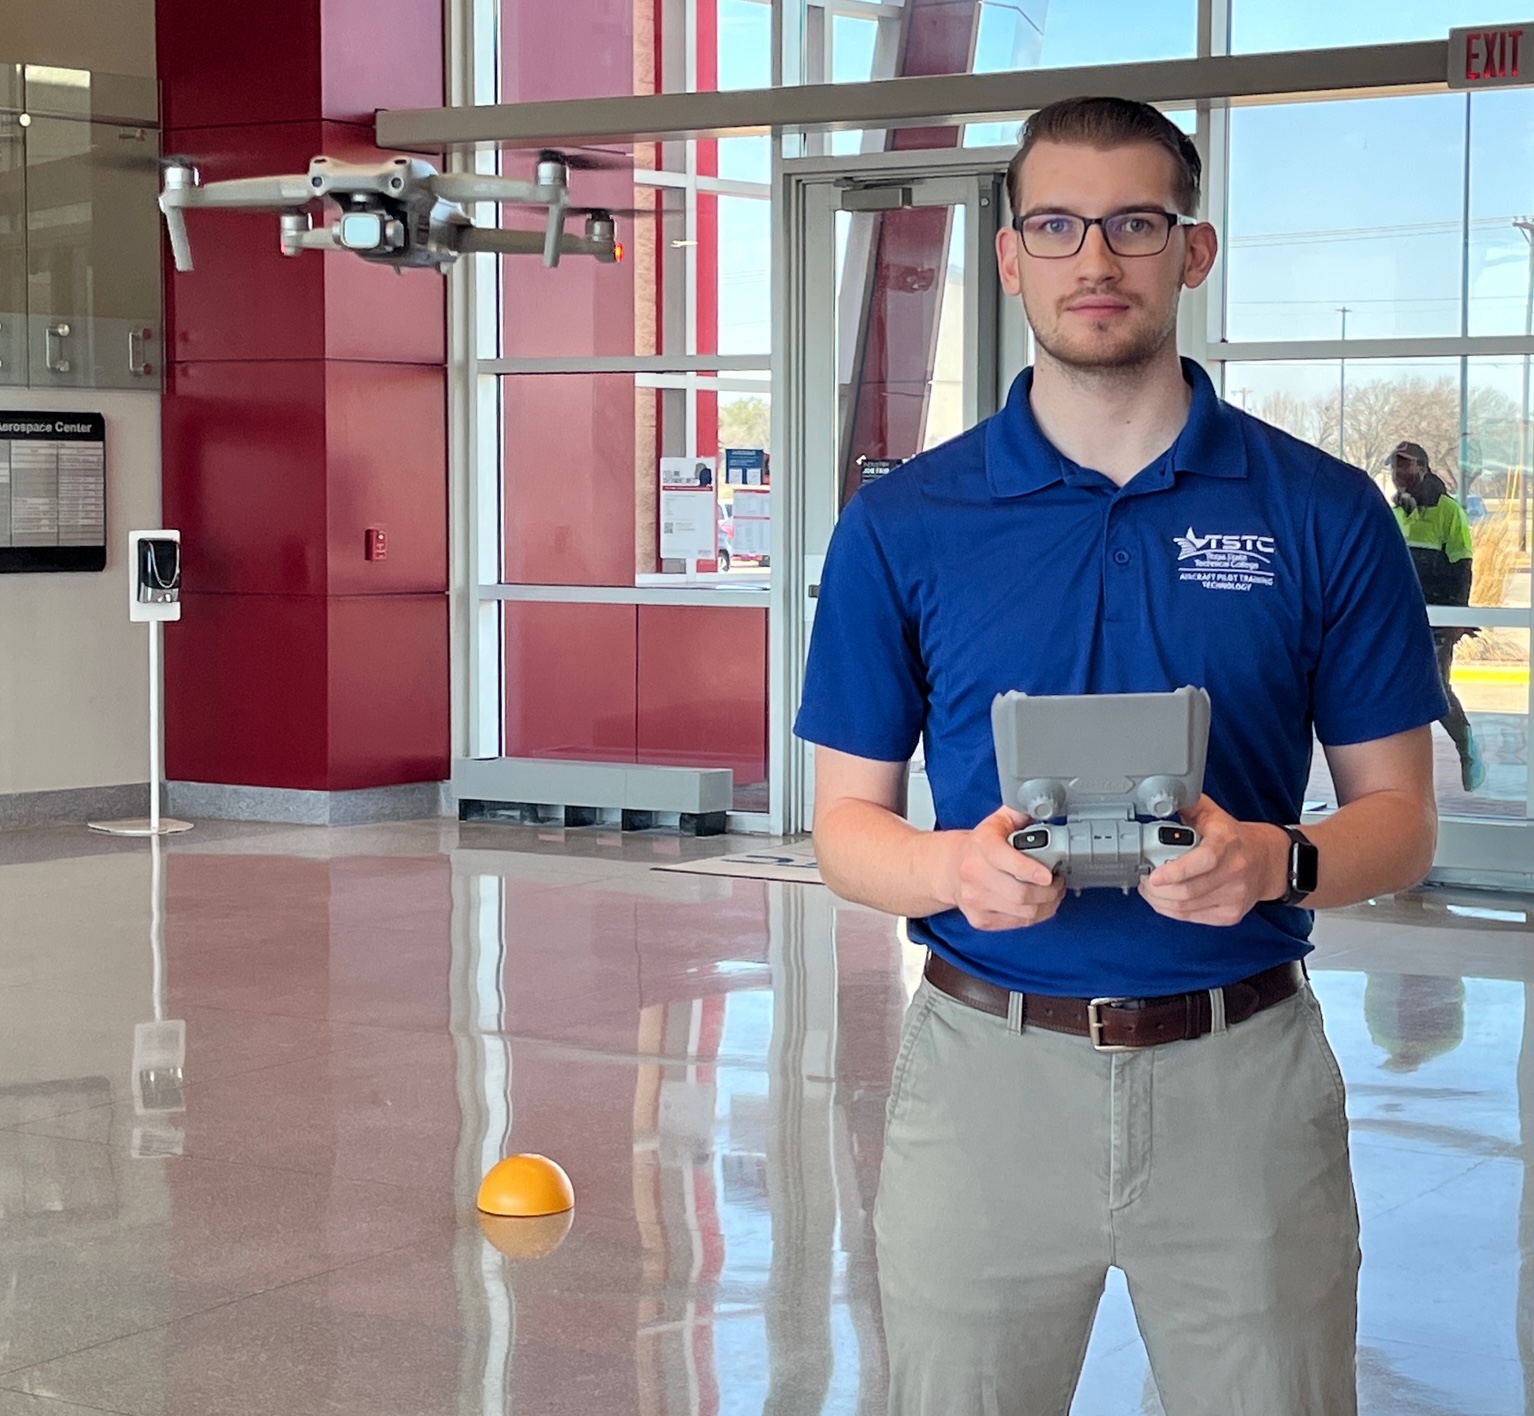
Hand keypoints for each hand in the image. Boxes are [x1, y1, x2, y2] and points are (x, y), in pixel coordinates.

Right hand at [939, 806, 1066, 930]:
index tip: (1048, 874)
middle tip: (1059, 883)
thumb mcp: (997, 821)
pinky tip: (1040, 905)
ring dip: (1047, 905)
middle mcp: (974, 874)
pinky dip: (1036, 916)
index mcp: (981, 846)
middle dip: (1049, 892)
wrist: (951, 868)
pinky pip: (1018, 923)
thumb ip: (1019, 810)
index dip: (1029, 869)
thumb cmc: (980, 846)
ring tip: (1053, 894)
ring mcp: (975, 900)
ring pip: (1022, 912)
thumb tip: (1040, 802)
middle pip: (1019, 893)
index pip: (1004, 859)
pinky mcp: (980, 919)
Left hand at [1138, 796, 1288, 926]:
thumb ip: (1187, 804)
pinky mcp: (1231, 914)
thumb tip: (1161, 798)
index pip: (1203, 861)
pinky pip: (1192, 918)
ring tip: (1151, 889)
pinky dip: (1172, 910)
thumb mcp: (1212, 813)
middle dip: (1156, 889)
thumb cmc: (1234, 837)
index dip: (1175, 871)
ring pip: (1186, 907)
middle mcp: (1235, 871)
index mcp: (1228, 842)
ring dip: (1160, 900)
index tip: (1153, 875)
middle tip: (1144, 879)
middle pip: (1187, 890)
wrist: (1267, 861)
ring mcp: (1235, 896)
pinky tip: (1165, 899)